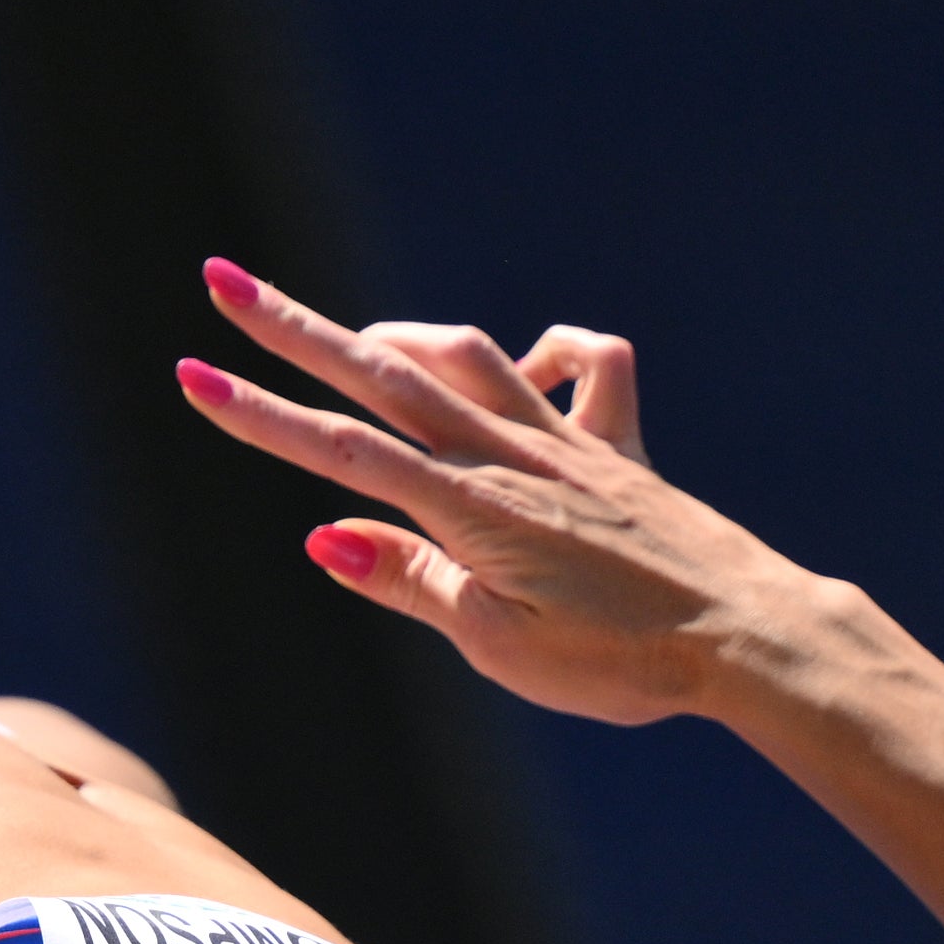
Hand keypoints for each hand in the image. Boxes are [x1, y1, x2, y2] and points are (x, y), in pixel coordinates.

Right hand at [173, 261, 853, 727]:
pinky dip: (551, 354)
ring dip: (398, 336)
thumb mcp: (500, 647)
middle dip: (294, 330)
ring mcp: (568, 446)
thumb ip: (411, 583)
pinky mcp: (619, 451)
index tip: (193, 372)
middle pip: (385, 376)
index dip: (259, 414)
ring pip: (468, 359)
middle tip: (223, 280)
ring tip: (351, 337)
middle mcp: (512, 459)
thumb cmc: (622, 662)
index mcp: (471, 511)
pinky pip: (586, 369)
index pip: (342, 453)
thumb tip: (321, 537)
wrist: (750, 636)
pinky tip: (528, 372)